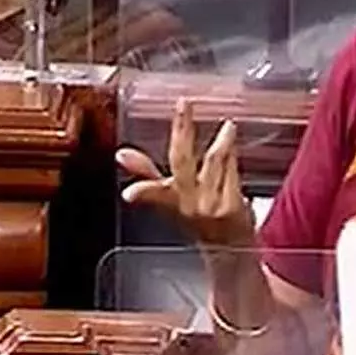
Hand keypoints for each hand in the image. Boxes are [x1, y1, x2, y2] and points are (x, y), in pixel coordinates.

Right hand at [117, 99, 253, 247]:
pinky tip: (231, 140)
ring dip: (221, 141)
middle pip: (182, 161)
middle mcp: (190, 204)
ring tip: (227, 125)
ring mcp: (212, 205)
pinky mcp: (234, 205)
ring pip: (213, 162)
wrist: (229, 250)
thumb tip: (121, 154)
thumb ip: (147, 174)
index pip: (152, 190)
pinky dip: (231, 153)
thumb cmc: (198, 220)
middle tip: (183, 104)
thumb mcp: (170, 199)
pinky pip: (232, 170)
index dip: (141, 188)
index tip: (129, 193)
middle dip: (181, 130)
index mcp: (171, 201)